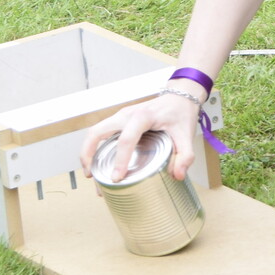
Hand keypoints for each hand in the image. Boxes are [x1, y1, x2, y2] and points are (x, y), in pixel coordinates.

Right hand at [78, 92, 198, 183]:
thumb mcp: (187, 135)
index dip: (120, 159)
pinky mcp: (119, 120)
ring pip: (95, 131)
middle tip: (91, 175)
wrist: (179, 96)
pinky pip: (101, 132)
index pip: (126, 139)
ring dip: (88, 151)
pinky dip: (94, 147)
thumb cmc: (180, 113)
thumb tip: (177, 175)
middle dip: (88, 154)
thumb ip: (186, 155)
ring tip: (90, 173)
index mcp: (143, 116)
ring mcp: (120, 116)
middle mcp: (127, 114)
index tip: (117, 177)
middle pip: (97, 131)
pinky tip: (99, 163)